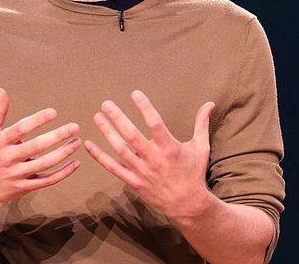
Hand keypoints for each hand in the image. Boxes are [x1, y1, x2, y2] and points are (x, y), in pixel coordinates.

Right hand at [0, 88, 81, 209]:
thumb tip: (2, 90)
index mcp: (0, 142)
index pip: (21, 128)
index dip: (38, 120)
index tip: (54, 112)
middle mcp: (8, 158)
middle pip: (37, 146)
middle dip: (58, 136)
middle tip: (75, 127)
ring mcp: (17, 174)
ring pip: (45, 164)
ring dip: (64, 153)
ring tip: (77, 142)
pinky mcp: (24, 188)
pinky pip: (47, 180)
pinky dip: (63, 173)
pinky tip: (75, 163)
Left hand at [84, 90, 214, 220]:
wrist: (188, 205)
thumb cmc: (194, 173)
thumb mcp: (201, 147)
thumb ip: (201, 124)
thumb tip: (210, 103)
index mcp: (170, 148)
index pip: (155, 123)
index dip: (145, 107)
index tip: (135, 93)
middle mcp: (154, 159)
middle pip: (132, 135)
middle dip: (118, 118)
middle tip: (106, 103)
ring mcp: (142, 171)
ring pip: (120, 150)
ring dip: (107, 133)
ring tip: (97, 117)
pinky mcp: (134, 182)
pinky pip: (113, 168)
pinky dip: (100, 157)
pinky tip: (88, 144)